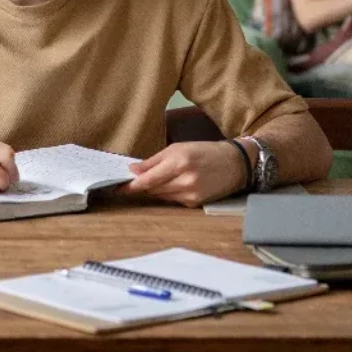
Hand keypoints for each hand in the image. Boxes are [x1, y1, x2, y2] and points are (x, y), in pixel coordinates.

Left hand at [124, 141, 248, 207]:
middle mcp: (184, 180)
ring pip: (161, 196)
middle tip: (130, 183)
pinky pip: (173, 200)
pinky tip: (175, 185)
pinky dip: (169, 194)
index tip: (117, 188)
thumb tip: (133, 170)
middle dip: (141, 186)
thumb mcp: (179, 148)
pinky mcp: (195, 204)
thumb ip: (154, 161)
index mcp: (179, 162)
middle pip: (152, 189)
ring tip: (157, 180)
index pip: (148, 179)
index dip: (131, 185)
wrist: (234, 164)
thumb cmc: (205, 151)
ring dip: (155, 190)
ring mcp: (190, 194)